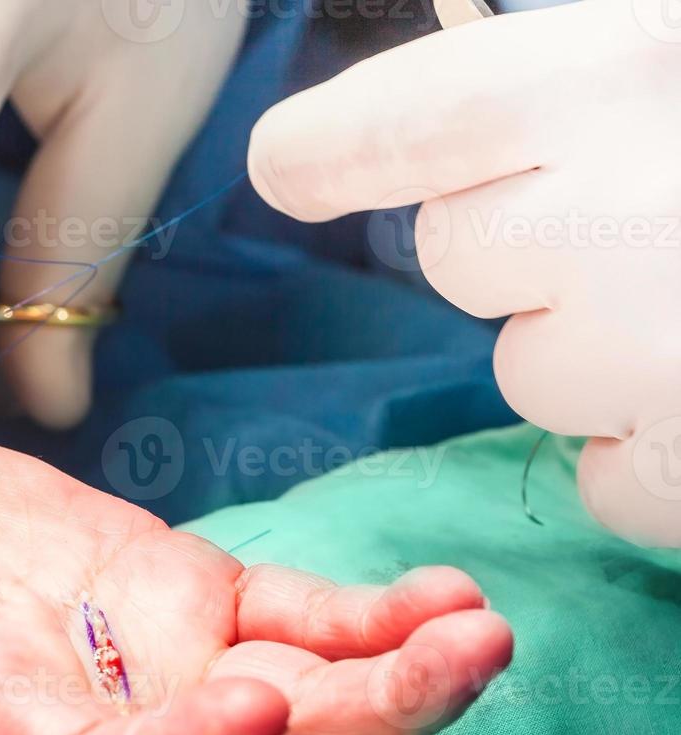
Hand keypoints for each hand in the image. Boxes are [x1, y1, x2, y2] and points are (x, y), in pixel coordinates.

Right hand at [0, 420, 511, 734]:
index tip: (246, 699)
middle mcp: (80, 717)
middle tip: (448, 671)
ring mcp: (141, 659)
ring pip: (288, 699)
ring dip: (390, 678)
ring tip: (472, 631)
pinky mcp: (174, 597)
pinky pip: (289, 618)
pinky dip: (366, 619)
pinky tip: (439, 599)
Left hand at [247, 0, 680, 545]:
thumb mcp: (665, 54)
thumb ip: (575, 78)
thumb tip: (441, 132)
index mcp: (612, 78)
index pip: (382, 130)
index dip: (332, 151)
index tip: (294, 166)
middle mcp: (611, 224)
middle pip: (457, 257)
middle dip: (523, 240)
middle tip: (655, 212)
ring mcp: (654, 362)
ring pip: (532, 371)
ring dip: (602, 345)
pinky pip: (607, 475)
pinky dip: (657, 447)